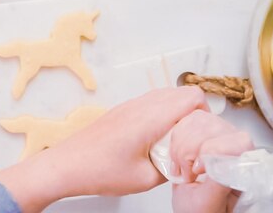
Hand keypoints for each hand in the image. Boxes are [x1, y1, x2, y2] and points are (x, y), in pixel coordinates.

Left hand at [0, 86, 208, 212]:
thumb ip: (173, 168)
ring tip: (171, 142)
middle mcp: (140, 106)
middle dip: (194, 115)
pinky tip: (153, 141)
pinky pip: (150, 104)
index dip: (205, 114)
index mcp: (150, 118)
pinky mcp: (121, 111)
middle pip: (181, 93)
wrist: (67, 165)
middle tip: (189, 140)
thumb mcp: (146, 178)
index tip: (201, 135)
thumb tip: (186, 162)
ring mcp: (129, 106)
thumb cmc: (97, 170)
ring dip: (176, 114)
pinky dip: (160, 116)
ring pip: (165, 96)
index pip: (192, 96)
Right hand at [170, 110, 253, 212]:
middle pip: (214, 127)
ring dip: (181, 146)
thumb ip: (219, 177)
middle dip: (191, 150)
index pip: (238, 141)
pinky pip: (187, 120)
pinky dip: (175, 140)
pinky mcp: (201, 132)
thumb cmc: (200, 212)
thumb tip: (222, 151)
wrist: (188, 212)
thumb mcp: (209, 201)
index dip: (213, 150)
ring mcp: (218, 137)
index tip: (198, 170)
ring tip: (183, 168)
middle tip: (188, 174)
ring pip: (199, 120)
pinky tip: (178, 158)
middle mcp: (236, 148)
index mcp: (245, 166)